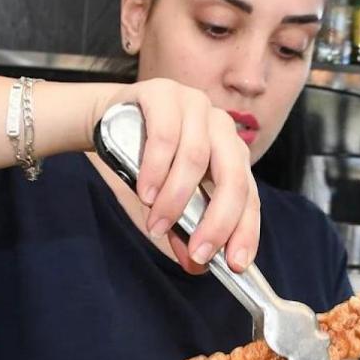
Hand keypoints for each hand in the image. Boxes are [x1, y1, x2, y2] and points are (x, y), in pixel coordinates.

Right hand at [91, 79, 259, 274]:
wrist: (109, 120)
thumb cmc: (146, 163)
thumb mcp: (167, 201)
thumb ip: (183, 230)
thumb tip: (196, 266)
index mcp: (231, 154)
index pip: (249, 195)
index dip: (245, 230)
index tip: (236, 263)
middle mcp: (221, 128)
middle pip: (232, 177)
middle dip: (217, 222)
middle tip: (197, 251)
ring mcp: (195, 105)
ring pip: (197, 157)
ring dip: (176, 198)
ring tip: (157, 223)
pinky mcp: (164, 93)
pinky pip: (166, 134)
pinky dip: (156, 169)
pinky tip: (145, 192)